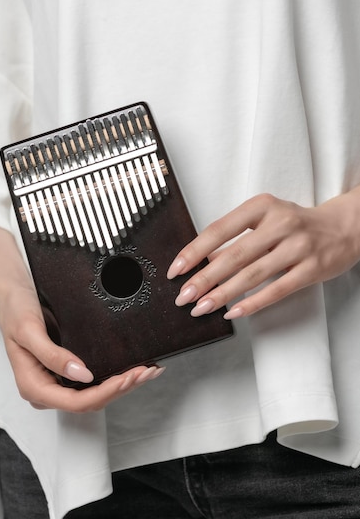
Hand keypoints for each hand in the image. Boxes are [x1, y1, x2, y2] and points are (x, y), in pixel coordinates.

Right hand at [0, 224, 164, 411]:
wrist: (13, 296)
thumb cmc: (16, 311)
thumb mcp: (28, 330)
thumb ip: (52, 355)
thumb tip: (82, 375)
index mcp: (34, 387)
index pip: (76, 402)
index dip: (104, 392)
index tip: (126, 377)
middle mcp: (48, 390)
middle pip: (91, 401)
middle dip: (121, 389)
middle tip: (146, 372)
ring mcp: (59, 382)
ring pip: (96, 395)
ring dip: (124, 385)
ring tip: (149, 371)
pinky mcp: (69, 372)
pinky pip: (96, 381)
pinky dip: (117, 376)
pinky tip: (135, 367)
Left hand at [167, 190, 359, 318]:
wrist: (344, 227)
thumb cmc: (297, 224)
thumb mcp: (265, 220)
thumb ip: (236, 239)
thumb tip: (204, 262)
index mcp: (262, 206)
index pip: (219, 229)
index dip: (194, 251)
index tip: (176, 269)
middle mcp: (280, 223)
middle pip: (234, 255)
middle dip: (204, 279)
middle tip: (183, 296)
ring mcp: (298, 246)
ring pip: (253, 275)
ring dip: (223, 294)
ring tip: (202, 308)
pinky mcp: (311, 269)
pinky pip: (276, 290)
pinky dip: (253, 303)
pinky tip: (234, 312)